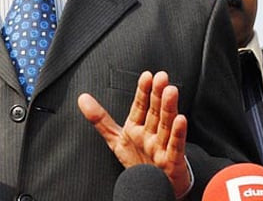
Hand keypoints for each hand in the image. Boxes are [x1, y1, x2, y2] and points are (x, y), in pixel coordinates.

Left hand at [78, 71, 189, 197]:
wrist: (154, 186)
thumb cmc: (139, 161)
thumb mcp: (116, 139)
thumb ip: (100, 119)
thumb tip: (82, 98)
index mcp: (138, 126)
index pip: (140, 105)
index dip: (143, 91)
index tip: (147, 75)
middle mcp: (151, 133)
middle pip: (155, 111)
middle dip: (157, 94)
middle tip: (162, 77)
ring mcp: (161, 146)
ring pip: (166, 124)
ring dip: (169, 108)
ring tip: (171, 91)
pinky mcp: (172, 160)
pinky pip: (175, 145)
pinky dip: (177, 133)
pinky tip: (180, 120)